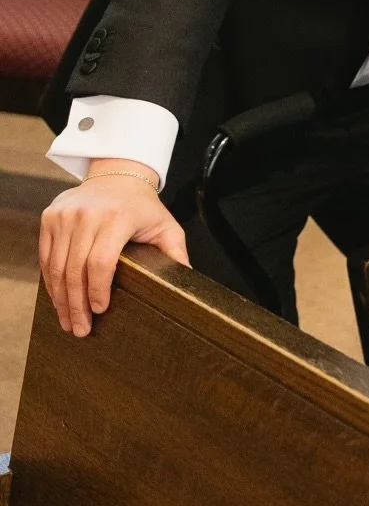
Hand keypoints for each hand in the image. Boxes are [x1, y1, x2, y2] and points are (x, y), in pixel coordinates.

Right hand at [39, 167, 189, 338]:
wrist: (117, 176)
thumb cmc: (143, 207)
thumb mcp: (166, 226)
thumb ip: (176, 253)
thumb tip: (187, 281)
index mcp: (116, 217)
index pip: (101, 261)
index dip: (97, 290)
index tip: (100, 311)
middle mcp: (87, 214)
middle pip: (75, 269)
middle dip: (76, 304)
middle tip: (80, 330)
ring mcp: (65, 215)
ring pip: (56, 266)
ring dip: (60, 299)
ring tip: (68, 322)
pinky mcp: (50, 217)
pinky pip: (45, 256)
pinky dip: (50, 281)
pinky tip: (58, 300)